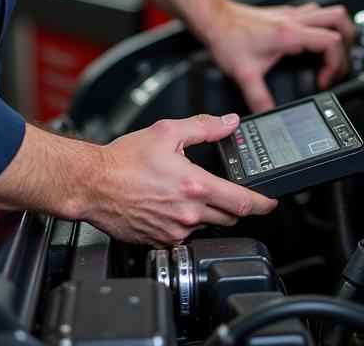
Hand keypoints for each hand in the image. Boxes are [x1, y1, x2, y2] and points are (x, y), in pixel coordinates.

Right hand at [84, 113, 276, 245]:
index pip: (242, 202)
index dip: (262, 203)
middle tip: (230, 191)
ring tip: (190, 192)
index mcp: (194, 186)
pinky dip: (185, 221)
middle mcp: (188, 213)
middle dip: (235, 205)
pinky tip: (171, 204)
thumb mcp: (167, 132)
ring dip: (208, 212)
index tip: (270, 201)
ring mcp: (174, 231)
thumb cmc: (124, 161)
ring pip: (207, 225)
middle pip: (229, 217)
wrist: (92, 184)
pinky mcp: (161, 241)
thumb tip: (229, 123)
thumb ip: (204, 127)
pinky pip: (184, 234)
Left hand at [203, 0, 356, 111]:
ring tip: (335, 53)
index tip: (324, 80)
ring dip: (340, 30)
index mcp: (289, 34)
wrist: (214, 17)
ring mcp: (291, 14)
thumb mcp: (243, 74)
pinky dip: (323, 27)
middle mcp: (294, 20)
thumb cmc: (227, 37)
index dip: (335, 64)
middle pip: (340, 19)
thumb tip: (267, 115)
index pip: (332, 42)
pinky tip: (313, 42)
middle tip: (340, 64)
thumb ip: (258, 99)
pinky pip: (315, 14)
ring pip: (330, 11)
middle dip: (350, 43)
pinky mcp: (286, 14)